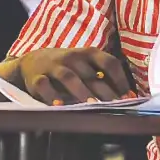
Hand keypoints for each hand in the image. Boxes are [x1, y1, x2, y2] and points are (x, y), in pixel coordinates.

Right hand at [16, 47, 134, 104]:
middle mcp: (72, 57)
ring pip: (69, 77)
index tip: (128, 96)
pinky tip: (60, 106)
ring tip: (91, 105)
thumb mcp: (85, 65)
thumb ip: (102, 77)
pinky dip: (52, 96)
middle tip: (114, 106)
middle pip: (91, 74)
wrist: (31, 61)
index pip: (109, 63)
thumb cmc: (67, 66)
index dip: (120, 79)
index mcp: (88, 53)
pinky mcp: (36, 77)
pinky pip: (44, 86)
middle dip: (104, 91)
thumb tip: (127, 96)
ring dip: (81, 91)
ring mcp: (54, 66)